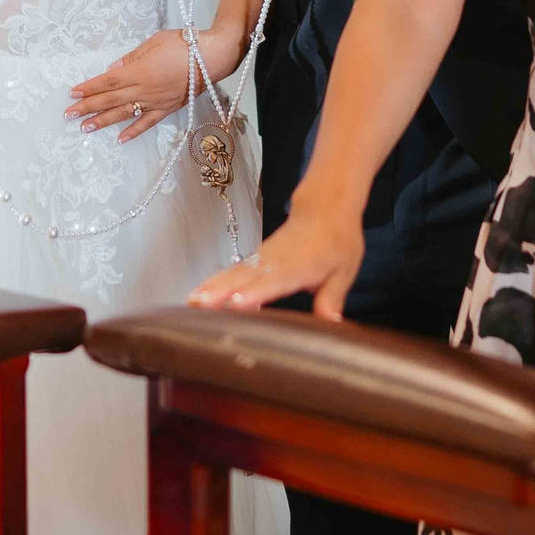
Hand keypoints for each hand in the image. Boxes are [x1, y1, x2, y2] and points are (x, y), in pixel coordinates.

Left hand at [69, 26, 238, 141]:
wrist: (212, 58)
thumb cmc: (183, 44)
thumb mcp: (153, 43)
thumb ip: (132, 57)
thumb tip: (113, 69)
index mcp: (139, 71)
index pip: (107, 82)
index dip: (89, 88)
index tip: (73, 94)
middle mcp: (144, 90)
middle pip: (110, 100)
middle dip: (88, 107)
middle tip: (69, 115)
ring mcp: (155, 102)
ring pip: (124, 114)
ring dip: (103, 121)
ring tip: (86, 127)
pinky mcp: (167, 109)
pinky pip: (147, 123)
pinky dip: (133, 132)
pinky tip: (120, 138)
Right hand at [187, 206, 364, 318]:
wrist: (325, 208)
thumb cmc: (336, 241)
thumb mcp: (343, 272)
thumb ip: (331, 299)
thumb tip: (330, 325)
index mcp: (298, 265)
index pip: (274, 279)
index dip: (257, 292)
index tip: (239, 302)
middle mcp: (274, 261)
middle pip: (245, 277)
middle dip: (221, 292)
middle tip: (199, 305)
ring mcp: (261, 259)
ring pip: (233, 274)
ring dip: (211, 288)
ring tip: (190, 302)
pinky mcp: (254, 260)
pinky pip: (232, 272)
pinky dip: (213, 283)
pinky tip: (196, 296)